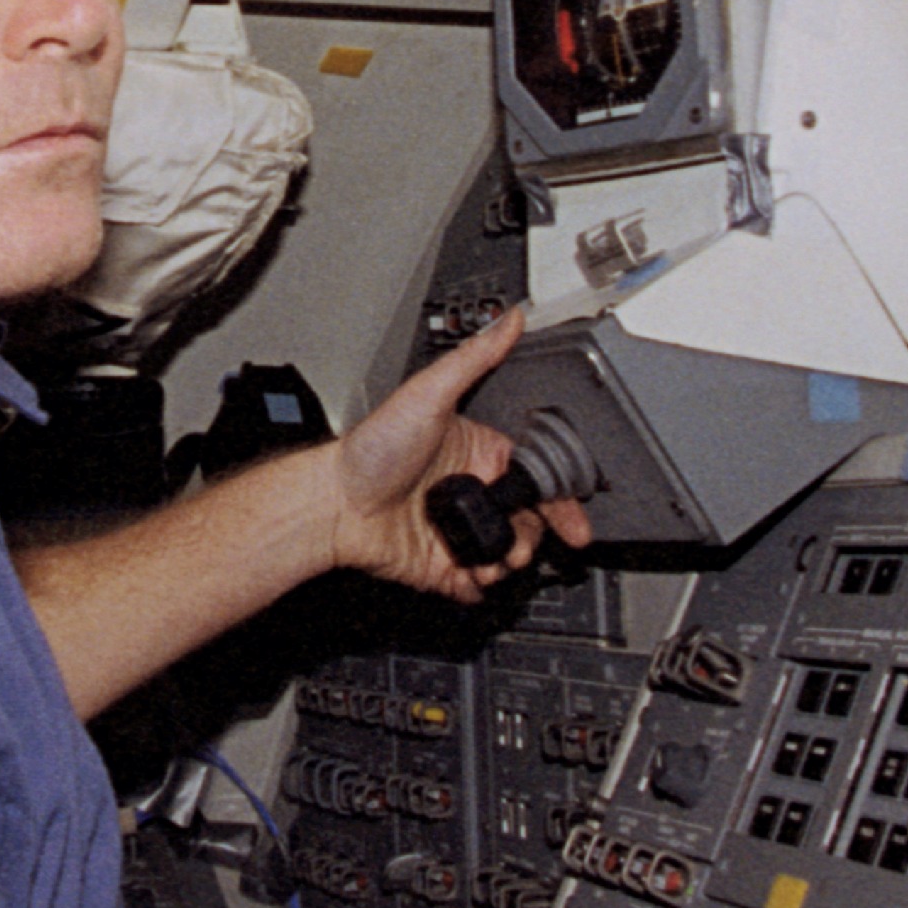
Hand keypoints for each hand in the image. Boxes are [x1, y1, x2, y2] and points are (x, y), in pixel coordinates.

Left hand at [325, 307, 589, 599]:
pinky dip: (481, 586)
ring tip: (491, 558)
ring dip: (508, 562)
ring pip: (507, 555)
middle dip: (533, 537)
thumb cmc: (370, 447)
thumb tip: (509, 320)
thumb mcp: (428, 393)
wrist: (333, 504)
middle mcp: (470, 492)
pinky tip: (473, 576)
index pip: (534, 478)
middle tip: (522, 542)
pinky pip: (475, 584)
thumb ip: (473, 359)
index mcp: (478, 454)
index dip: (559, 501)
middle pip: (527, 522)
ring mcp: (456, 530)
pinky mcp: (441, 564)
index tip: (574, 521)